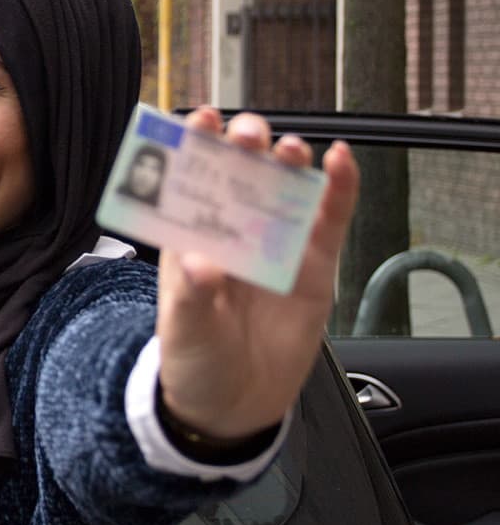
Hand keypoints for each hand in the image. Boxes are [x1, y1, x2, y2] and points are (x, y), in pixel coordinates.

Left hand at [155, 108, 359, 440]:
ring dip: (288, 161)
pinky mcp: (312, 266)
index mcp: (188, 238)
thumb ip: (189, 298)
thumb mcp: (183, 332)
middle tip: (250, 136)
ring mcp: (273, 244)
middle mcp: (231, 231)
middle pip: (240, 173)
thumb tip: (198, 264)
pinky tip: (341, 161)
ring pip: (284, 188)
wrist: (233, 405)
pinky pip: (328, 221)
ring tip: (289, 151)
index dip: (194, 145)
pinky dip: (338, 190)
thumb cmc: (194, 361)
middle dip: (244, 145)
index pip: (188, 180)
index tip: (200, 119)